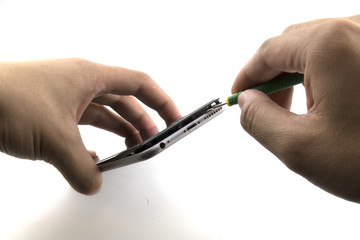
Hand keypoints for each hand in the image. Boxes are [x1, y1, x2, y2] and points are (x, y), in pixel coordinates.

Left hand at [0, 58, 180, 194]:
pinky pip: (83, 126)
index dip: (161, 101)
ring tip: (131, 149)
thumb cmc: (5, 97)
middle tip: (153, 141)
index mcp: (89, 77)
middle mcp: (80, 84)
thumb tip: (93, 183)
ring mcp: (66, 98)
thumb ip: (80, 167)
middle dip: (142, 121)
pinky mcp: (52, 112)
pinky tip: (93, 158)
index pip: (138, 83)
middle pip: (124, 101)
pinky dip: (92, 143)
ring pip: (104, 114)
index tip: (174, 117)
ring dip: (119, 131)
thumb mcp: (53, 138)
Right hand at [232, 15, 359, 201]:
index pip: (267, 51)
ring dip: (297, 74)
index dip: (246, 76)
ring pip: (316, 47)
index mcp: (330, 45)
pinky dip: (322, 73)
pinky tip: (327, 100)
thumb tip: (246, 103)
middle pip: (292, 45)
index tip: (238, 96)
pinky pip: (341, 52)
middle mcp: (356, 30)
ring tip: (297, 109)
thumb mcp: (299, 147)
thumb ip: (258, 120)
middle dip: (271, 76)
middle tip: (264, 107)